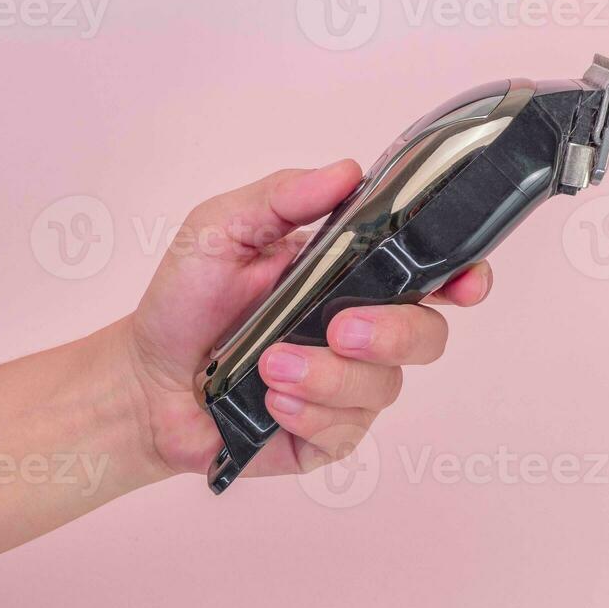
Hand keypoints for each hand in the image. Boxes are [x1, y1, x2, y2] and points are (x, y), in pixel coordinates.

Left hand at [124, 160, 492, 479]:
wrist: (144, 380)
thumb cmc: (184, 302)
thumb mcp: (220, 230)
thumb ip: (281, 197)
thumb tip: (346, 172)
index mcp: (349, 275)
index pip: (431, 273)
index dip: (463, 277)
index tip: (464, 283)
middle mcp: (361, 330)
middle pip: (428, 334)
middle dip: (393, 332)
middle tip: (340, 328)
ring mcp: (348, 387)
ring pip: (385, 386)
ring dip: (328, 375)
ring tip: (269, 366)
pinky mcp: (327, 435)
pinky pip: (347, 430)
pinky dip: (308, 412)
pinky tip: (269, 400)